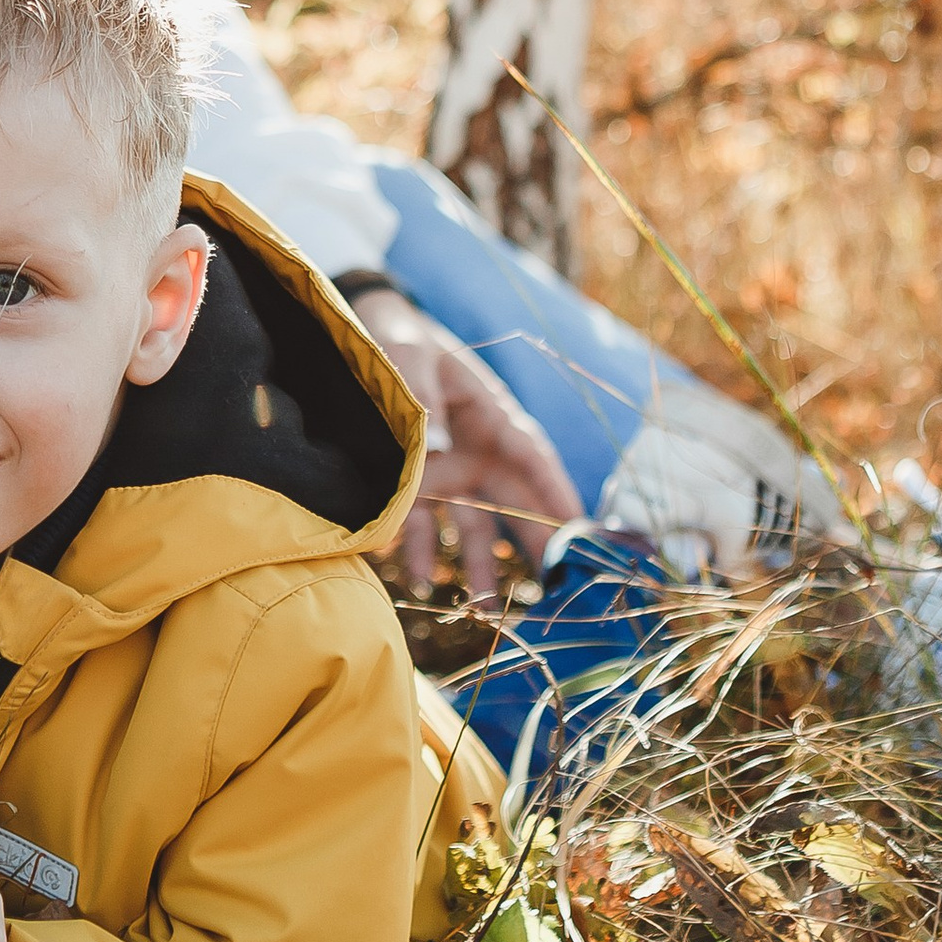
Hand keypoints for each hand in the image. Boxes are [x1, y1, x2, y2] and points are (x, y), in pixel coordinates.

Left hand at [346, 287, 581, 605]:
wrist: (362, 333)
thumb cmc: (397, 338)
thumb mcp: (407, 357)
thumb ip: (422, 398)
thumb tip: (436, 445)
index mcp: (488, 411)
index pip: (530, 455)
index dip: (555, 491)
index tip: (578, 526)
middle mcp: (477, 447)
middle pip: (514, 500)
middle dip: (534, 541)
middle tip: (556, 584)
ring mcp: (450, 468)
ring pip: (474, 523)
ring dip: (479, 564)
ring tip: (484, 608)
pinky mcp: (418, 480)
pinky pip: (424, 522)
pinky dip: (421, 550)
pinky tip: (417, 577)